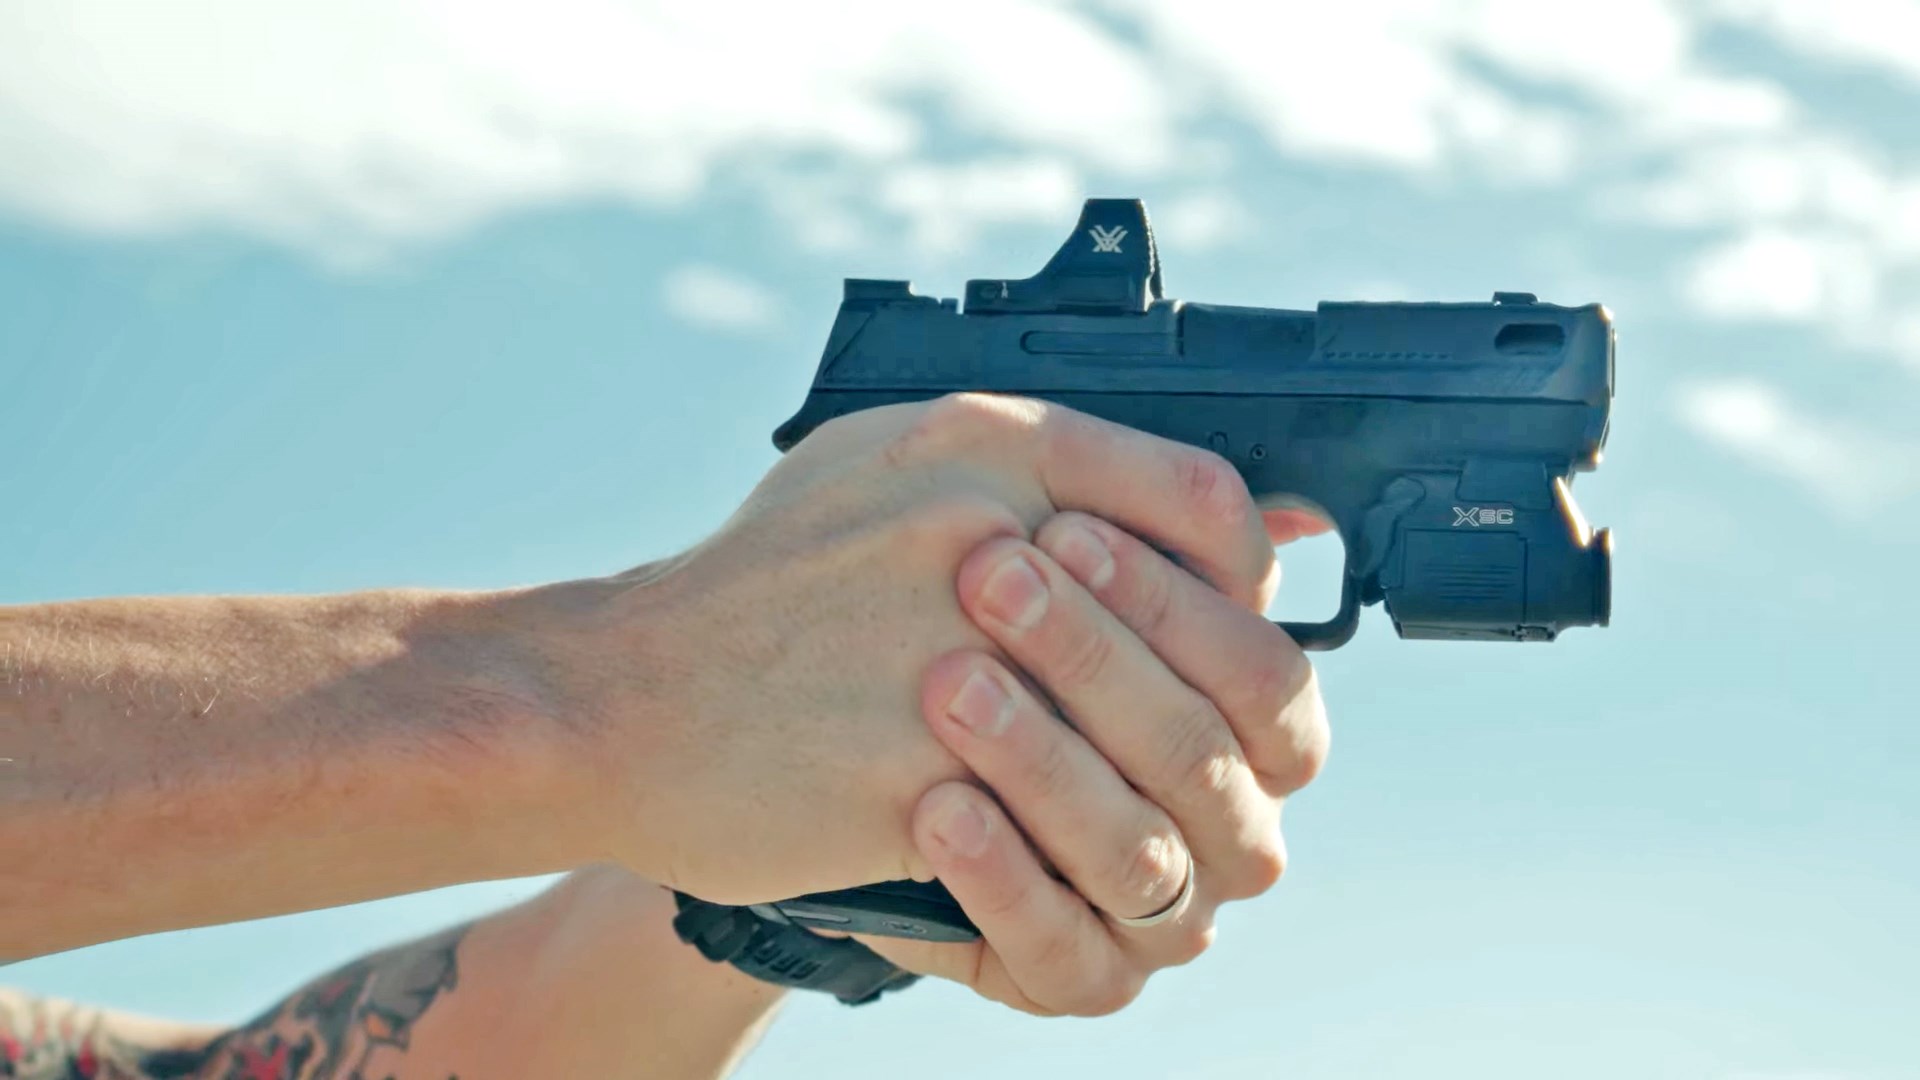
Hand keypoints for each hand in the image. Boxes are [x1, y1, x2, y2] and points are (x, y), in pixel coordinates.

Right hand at [541, 394, 1287, 907]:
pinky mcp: (908, 779)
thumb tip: (1261, 522)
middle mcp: (978, 536)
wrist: (621, 694)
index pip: (1206, 503)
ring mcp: (946, 660)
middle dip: (1207, 718)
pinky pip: (1050, 839)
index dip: (1236, 582)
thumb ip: (1073, 473)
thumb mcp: (904, 467)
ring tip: (1108, 810)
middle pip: (1200, 648)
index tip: (1214, 626)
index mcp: (986, 443)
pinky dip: (1058, 857)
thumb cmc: (771, 584)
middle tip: (1173, 747)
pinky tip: (1034, 847)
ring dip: (1142, 801)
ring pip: (1145, 761)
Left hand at [861, 508, 1328, 1014]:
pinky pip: (1063, 947)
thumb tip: (1280, 513)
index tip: (1062, 527)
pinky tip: (937, 806)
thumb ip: (1156, 526)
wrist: (847, 755)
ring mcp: (1164, 916)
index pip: (1261, 673)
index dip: (1171, 602)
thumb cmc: (971, 633)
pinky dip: (1002, 876)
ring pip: (1134, 852)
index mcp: (1256, 734)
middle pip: (1195, 754)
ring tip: (950, 685)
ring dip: (1041, 760)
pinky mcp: (1083, 977)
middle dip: (1090, 659)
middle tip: (989, 578)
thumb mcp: (1055, 564)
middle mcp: (1229, 831)